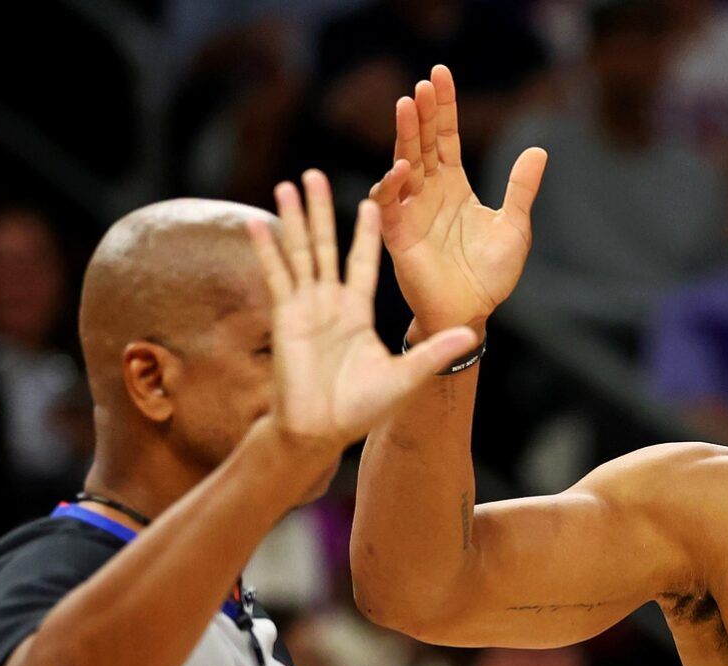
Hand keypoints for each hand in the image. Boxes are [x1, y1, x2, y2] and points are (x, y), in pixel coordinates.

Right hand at [246, 171, 481, 454]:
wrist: (322, 430)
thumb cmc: (362, 408)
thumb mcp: (407, 376)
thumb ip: (433, 352)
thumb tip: (471, 335)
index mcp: (357, 311)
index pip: (363, 261)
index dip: (367, 232)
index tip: (373, 200)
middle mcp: (330, 302)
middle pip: (327, 246)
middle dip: (322, 210)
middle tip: (314, 174)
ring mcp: (306, 307)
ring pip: (300, 252)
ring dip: (294, 218)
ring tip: (288, 183)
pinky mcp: (286, 317)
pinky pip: (276, 277)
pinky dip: (267, 249)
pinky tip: (256, 222)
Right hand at [370, 64, 545, 335]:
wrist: (473, 312)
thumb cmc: (490, 274)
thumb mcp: (514, 226)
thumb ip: (521, 189)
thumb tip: (539, 149)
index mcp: (455, 186)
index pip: (446, 138)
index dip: (445, 108)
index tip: (440, 74)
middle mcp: (429, 192)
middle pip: (424, 143)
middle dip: (424, 113)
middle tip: (424, 83)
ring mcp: (411, 211)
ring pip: (403, 164)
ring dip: (404, 136)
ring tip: (408, 105)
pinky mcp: (398, 235)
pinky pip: (389, 205)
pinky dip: (392, 186)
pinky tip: (403, 167)